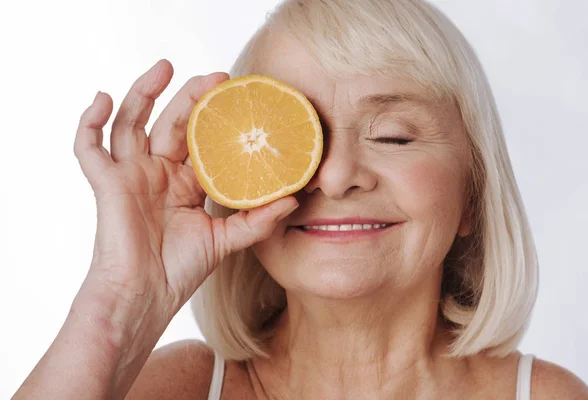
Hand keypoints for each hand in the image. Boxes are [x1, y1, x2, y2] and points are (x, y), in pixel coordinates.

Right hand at [74, 59, 297, 317]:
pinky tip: (102, 99)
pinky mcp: (107, 183)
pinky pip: (89, 147)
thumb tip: (295, 199)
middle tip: (217, 78)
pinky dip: (89, 122)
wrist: (146, 297)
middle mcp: (158, 172)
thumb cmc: (180, 271)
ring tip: (166, 67)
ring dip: (143, 91)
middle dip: (192, 97)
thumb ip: (258, 220)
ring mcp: (132, 175)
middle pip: (171, 122)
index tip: (238, 95)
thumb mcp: (227, 240)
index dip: (216, 117)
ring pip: (131, 122)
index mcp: (186, 182)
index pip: (201, 139)